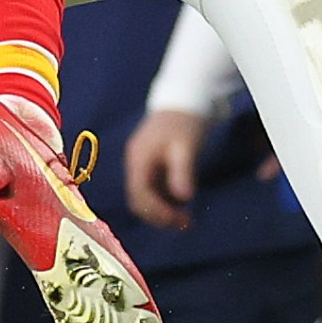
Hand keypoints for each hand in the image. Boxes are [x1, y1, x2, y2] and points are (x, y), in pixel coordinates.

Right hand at [126, 108, 205, 230]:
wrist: (183, 98)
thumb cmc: (185, 122)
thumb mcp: (186, 147)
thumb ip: (182, 172)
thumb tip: (183, 198)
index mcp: (139, 159)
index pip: (140, 194)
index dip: (157, 212)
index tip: (179, 221)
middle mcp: (135, 163)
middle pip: (138, 199)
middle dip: (159, 216)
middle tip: (185, 224)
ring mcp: (140, 164)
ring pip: (144, 197)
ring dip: (161, 210)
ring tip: (185, 218)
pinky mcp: (148, 164)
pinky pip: (150, 189)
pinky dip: (163, 200)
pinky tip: (180, 203)